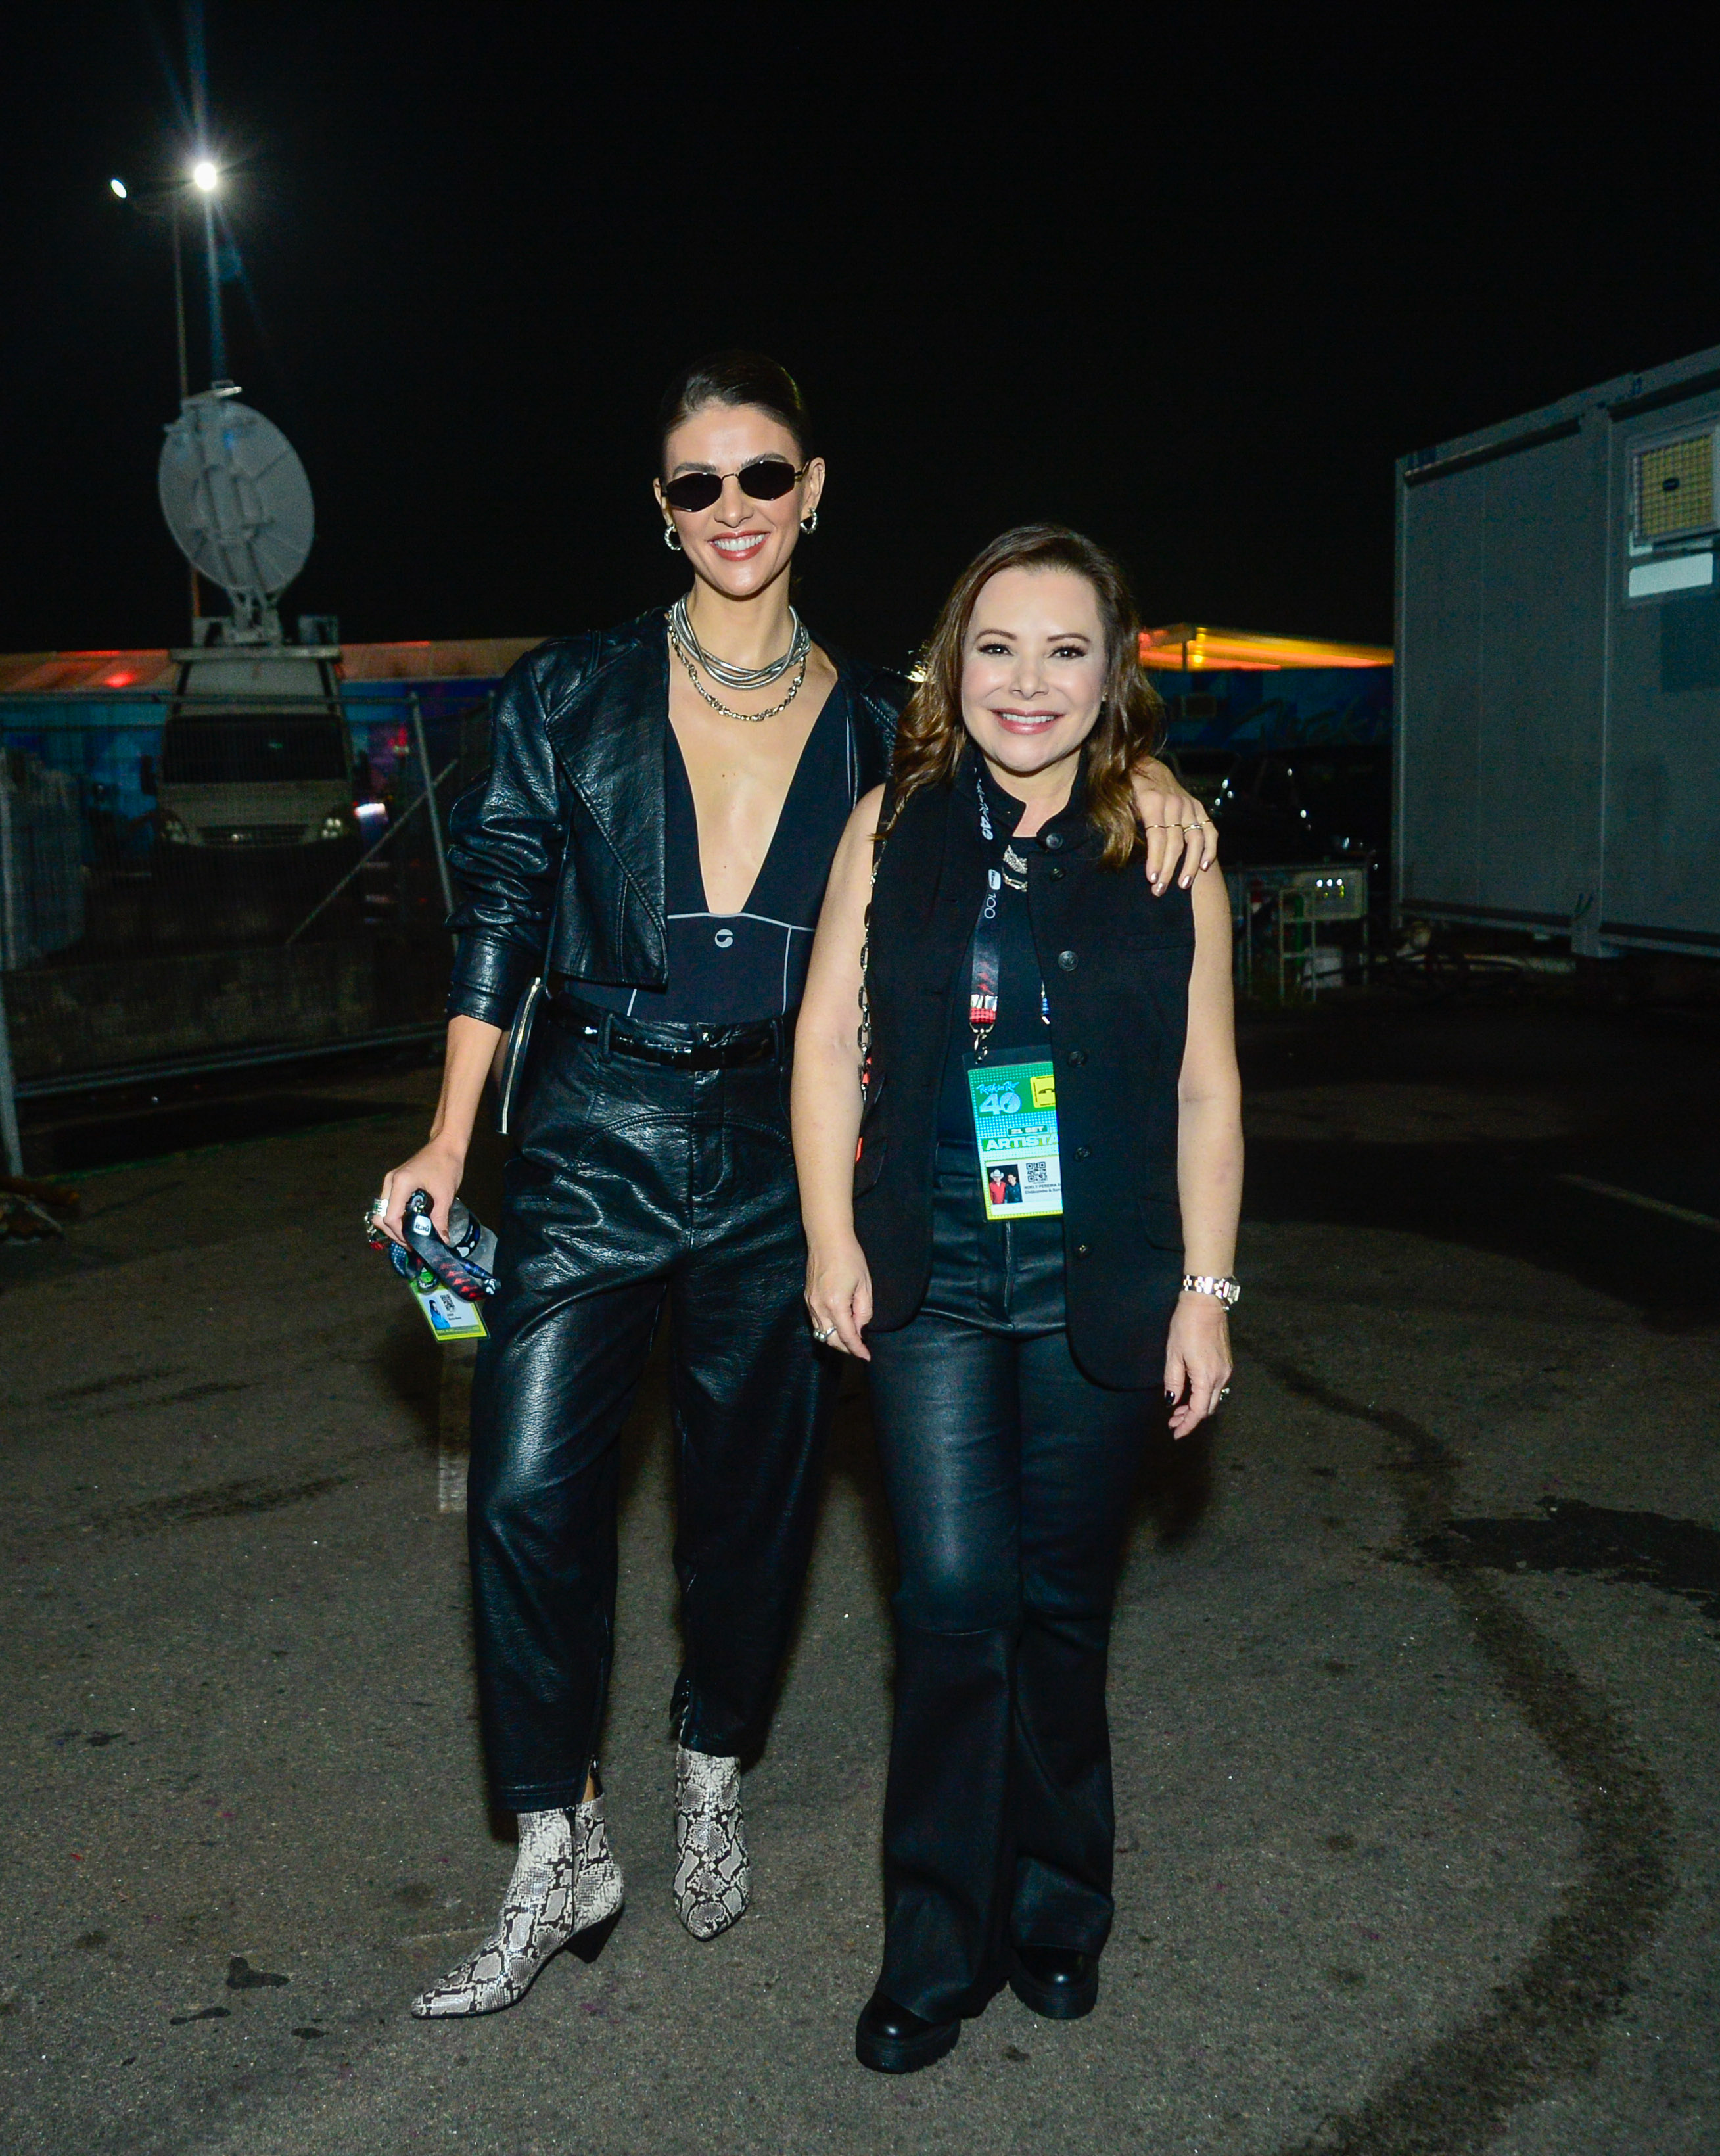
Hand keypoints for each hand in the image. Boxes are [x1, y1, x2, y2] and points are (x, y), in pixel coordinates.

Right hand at [373, 1140, 464, 1248]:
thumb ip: (440, 1219)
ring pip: (382, 1211)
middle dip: (394, 1233)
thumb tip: (442, 1240)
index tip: (415, 1243)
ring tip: (411, 1236)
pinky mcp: (395, 1181)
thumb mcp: (445, 1195)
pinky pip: (388, 1204)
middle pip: (380, 1216)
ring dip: (393, 1226)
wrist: (446, 1144)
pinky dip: (396, 1216)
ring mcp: (390, 1181)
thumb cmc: (447, 1165)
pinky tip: (410, 1223)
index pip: (390, 1217)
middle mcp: (390, 1182)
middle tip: (412, 1243)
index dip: (400, 1234)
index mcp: (401, 1183)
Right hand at [805, 1235, 873, 1359]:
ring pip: (821, 1333)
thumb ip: (863, 1310)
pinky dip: (827, 1328)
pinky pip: (816, 1322)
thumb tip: (859, 1327)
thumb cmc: (850, 1258)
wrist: (827, 1239)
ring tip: (850, 1338)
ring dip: (835, 1339)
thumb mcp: (865, 1285)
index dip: (857, 1349)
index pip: (847, 1336)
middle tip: (860, 1347)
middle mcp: (819, 1307)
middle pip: (831, 1339)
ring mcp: (810, 1303)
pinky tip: (839, 1324)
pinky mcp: (807, 1298)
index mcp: (835, 1304)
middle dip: (846, 1347)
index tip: (866, 1356)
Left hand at [1129, 764, 1218, 894]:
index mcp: (1153, 802)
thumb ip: (1124, 823)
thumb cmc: (1127, 787)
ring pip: (1195, 840)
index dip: (1155, 859)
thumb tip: (1121, 853)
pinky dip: (1209, 848)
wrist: (1144, 764)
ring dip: (1190, 864)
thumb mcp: (1119, 801)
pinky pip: (1209, 830)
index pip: (1157, 837)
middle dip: (1169, 869)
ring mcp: (1189, 805)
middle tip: (1160, 890)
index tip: (1152, 879)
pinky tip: (1205, 867)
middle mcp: (1174, 803)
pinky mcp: (1198, 807)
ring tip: (1183, 885)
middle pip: (1176, 843)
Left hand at [1163, 1291, 1231, 1437]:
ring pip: (1213, 1398)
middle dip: (1191, 1418)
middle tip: (1173, 1421)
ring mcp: (1226, 1370)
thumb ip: (1173, 1381)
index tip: (1176, 1433)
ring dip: (1197, 1407)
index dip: (1187, 1425)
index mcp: (1206, 1377)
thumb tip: (1172, 1401)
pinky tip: (1190, 1394)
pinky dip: (1203, 1395)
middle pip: (1208, 1408)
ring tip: (1178, 1409)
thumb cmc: (1186, 1326)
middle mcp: (1221, 1377)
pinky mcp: (1226, 1363)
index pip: (1199, 1411)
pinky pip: (1216, 1387)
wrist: (1205, 1303)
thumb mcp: (1173, 1354)